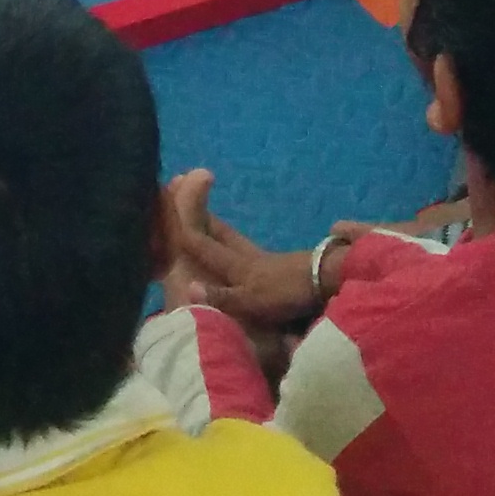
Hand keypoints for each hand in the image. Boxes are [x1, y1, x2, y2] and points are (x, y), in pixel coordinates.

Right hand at [162, 169, 318, 326]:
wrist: (330, 280)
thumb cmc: (288, 292)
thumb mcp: (252, 300)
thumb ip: (221, 296)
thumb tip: (187, 286)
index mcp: (236, 265)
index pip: (202, 244)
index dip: (181, 226)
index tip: (165, 203)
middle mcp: (247, 258)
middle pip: (218, 234)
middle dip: (199, 218)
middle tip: (184, 195)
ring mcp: (266, 261)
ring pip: (234, 241)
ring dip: (217, 229)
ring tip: (207, 222)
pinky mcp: (282, 268)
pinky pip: (248, 252)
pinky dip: (235, 245)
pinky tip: (242, 253)